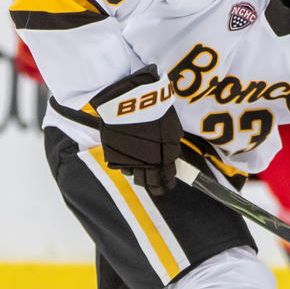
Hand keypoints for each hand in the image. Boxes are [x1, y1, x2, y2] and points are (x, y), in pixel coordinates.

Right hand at [92, 67, 181, 195]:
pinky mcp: (116, 156)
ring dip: (142, 178)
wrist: (128, 98)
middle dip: (157, 188)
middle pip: (153, 183)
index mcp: (167, 154)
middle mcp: (150, 161)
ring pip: (137, 178)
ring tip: (144, 179)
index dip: (168, 183)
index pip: (168, 177)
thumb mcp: (170, 124)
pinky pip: (123, 168)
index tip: (169, 185)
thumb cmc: (153, 106)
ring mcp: (132, 160)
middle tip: (158, 190)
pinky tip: (131, 166)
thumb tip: (173, 151)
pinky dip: (128, 168)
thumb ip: (172, 142)